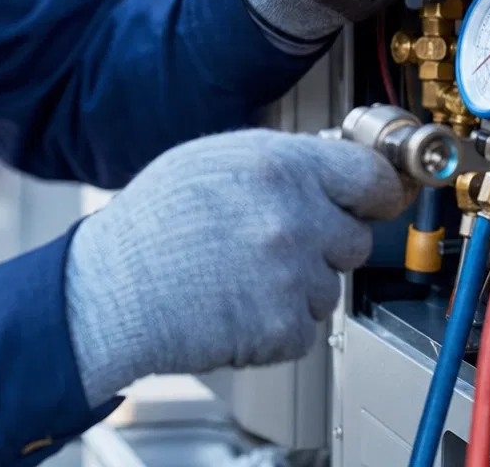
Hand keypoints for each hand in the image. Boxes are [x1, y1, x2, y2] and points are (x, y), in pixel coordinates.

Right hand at [62, 129, 410, 405]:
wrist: (113, 289)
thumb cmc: (153, 224)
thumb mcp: (212, 159)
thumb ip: (278, 162)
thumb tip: (331, 167)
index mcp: (279, 167)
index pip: (372, 179)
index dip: (376, 194)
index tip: (374, 203)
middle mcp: (294, 218)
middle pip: (355, 239)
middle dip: (323, 246)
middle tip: (269, 247)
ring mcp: (291, 276)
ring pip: (328, 288)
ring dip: (295, 289)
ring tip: (237, 278)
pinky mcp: (282, 328)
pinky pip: (305, 330)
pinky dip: (275, 327)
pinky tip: (233, 307)